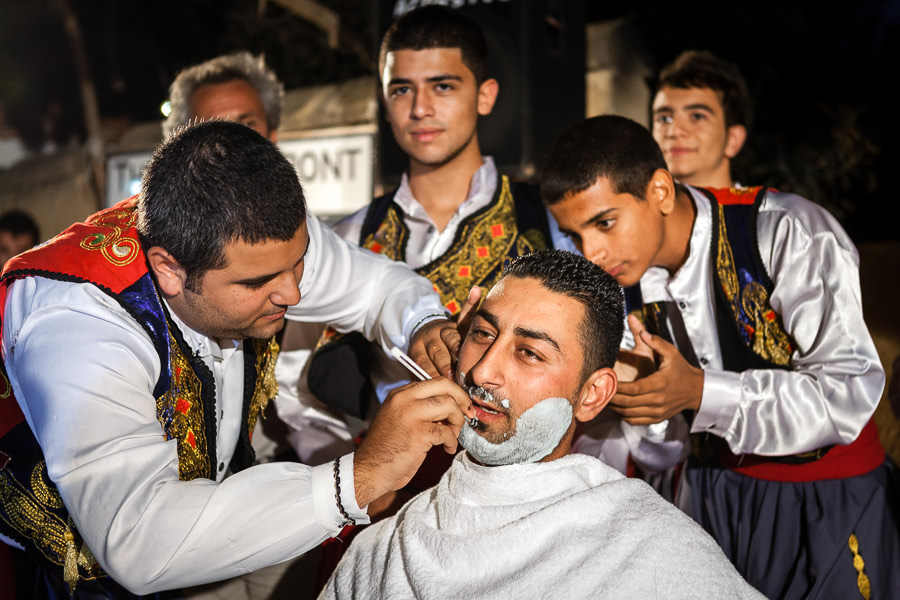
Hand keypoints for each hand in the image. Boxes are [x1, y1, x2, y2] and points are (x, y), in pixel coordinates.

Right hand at [353, 378, 473, 507]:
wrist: (369, 471)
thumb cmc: (387, 449)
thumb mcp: (400, 418)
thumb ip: (421, 408)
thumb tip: (451, 406)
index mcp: (400, 394)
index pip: (435, 381)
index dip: (453, 393)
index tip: (461, 406)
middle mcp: (404, 399)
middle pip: (445, 386)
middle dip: (462, 400)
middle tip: (467, 415)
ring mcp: (410, 414)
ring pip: (449, 405)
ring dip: (457, 422)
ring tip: (452, 435)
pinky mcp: (417, 433)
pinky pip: (446, 432)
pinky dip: (451, 441)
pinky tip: (446, 449)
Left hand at [407, 287, 479, 377]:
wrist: (425, 336)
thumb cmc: (425, 361)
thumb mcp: (419, 370)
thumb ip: (425, 381)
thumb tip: (436, 397)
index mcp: (417, 349)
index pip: (423, 362)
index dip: (431, 375)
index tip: (439, 386)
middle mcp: (430, 337)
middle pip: (437, 351)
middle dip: (445, 365)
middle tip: (452, 377)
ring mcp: (444, 329)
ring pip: (451, 338)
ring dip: (457, 348)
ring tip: (463, 358)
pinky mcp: (457, 325)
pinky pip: (465, 314)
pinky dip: (471, 303)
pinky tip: (476, 291)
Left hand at [611, 318, 702, 424]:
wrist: (696, 390)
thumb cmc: (681, 370)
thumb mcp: (672, 353)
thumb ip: (656, 342)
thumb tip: (643, 332)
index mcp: (660, 383)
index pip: (633, 389)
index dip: (617, 387)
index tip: (606, 381)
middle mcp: (658, 400)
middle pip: (628, 403)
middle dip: (611, 397)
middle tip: (598, 390)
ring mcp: (658, 412)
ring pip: (629, 414)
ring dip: (614, 407)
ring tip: (603, 397)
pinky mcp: (657, 419)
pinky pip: (635, 421)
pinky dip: (623, 415)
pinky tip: (616, 406)